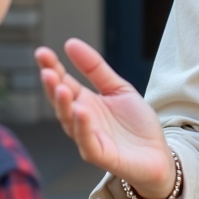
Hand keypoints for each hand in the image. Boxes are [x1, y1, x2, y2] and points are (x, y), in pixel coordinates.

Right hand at [35, 39, 175, 198]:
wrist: (158, 154)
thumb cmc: (136, 124)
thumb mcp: (118, 88)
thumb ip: (95, 68)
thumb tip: (70, 43)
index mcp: (84, 103)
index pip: (63, 83)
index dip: (52, 68)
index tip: (41, 52)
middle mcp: (81, 121)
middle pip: (61, 102)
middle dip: (52, 86)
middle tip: (46, 70)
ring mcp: (89, 138)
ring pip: (70, 122)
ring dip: (64, 105)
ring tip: (61, 87)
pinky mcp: (101, 155)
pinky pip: (88, 142)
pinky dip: (83, 127)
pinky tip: (81, 111)